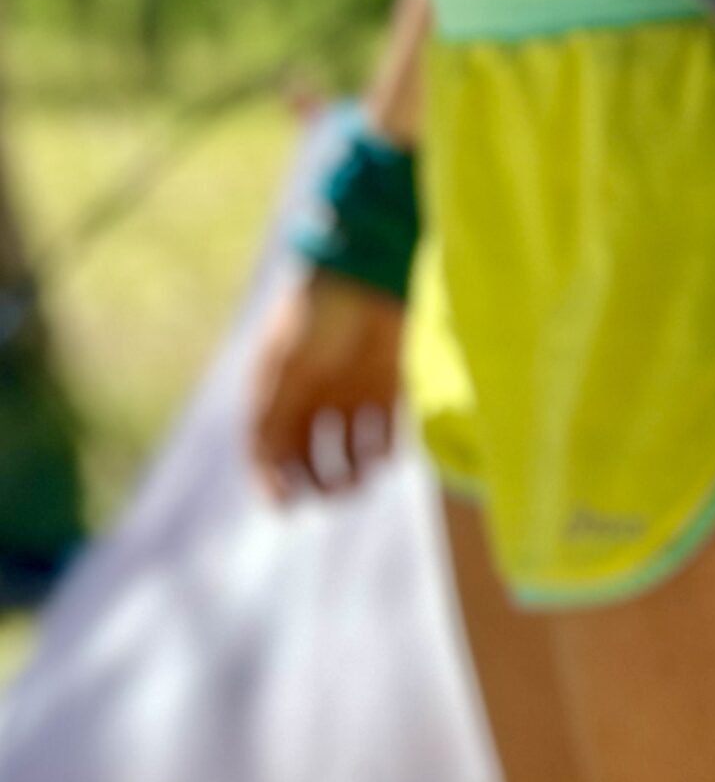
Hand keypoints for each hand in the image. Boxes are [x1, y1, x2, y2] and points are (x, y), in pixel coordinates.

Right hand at [250, 269, 404, 499]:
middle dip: (317, 480)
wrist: (365, 275)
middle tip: (330, 496)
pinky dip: (383, 448)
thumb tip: (263, 465)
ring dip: (352, 470)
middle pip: (308, 455)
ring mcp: (348, 392)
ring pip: (348, 447)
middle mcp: (311, 397)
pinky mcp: (384, 384)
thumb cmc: (317, 319)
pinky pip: (383, 429)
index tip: (286, 506)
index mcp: (277, 393)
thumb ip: (275, 415)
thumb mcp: (288, 370)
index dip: (273, 480)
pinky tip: (382, 458)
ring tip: (359, 482)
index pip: (269, 449)